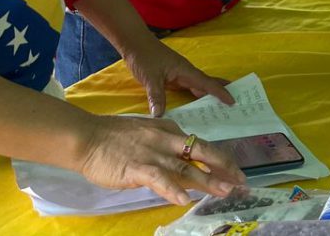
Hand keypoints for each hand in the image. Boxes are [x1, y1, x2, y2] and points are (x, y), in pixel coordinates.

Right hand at [78, 114, 244, 204]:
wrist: (88, 137)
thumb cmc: (115, 138)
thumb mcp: (148, 135)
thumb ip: (167, 147)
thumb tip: (185, 164)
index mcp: (170, 131)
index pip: (200, 145)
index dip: (220, 158)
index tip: (235, 171)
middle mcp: (167, 140)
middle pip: (202, 152)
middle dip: (224, 166)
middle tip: (241, 181)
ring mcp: (153, 153)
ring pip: (186, 167)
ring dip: (207, 180)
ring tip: (224, 191)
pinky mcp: (138, 166)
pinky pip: (159, 178)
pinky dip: (173, 189)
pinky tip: (184, 199)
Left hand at [122, 37, 233, 117]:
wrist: (136, 44)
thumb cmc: (145, 57)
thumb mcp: (150, 77)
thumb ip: (156, 96)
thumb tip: (160, 116)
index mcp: (186, 71)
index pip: (207, 83)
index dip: (220, 92)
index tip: (233, 101)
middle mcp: (187, 73)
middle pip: (208, 84)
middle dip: (222, 91)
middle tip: (237, 104)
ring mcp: (181, 75)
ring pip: (200, 87)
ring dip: (211, 96)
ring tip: (222, 109)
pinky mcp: (174, 79)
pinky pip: (190, 89)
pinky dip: (198, 97)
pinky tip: (199, 106)